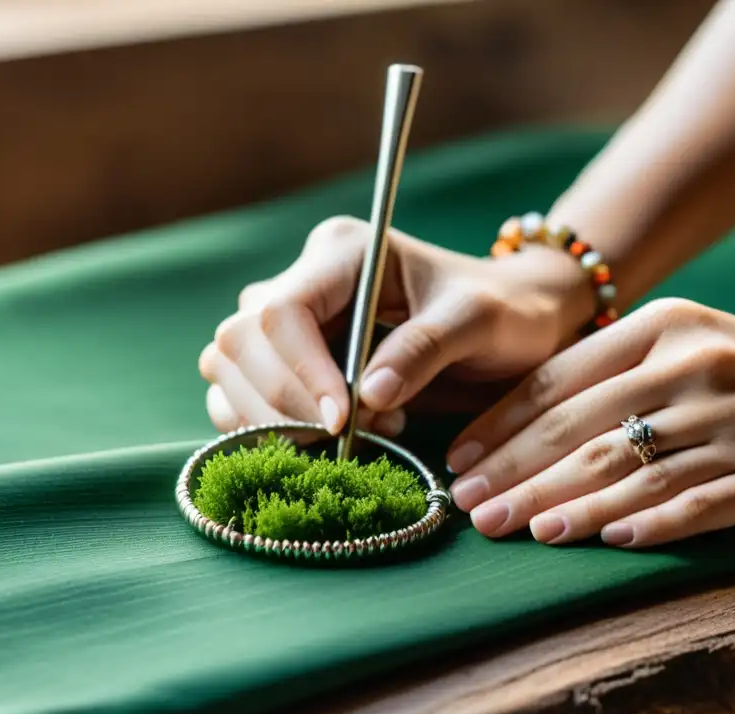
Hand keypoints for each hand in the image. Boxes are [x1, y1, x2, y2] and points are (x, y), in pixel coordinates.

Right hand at [199, 215, 591, 435]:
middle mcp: (299, 280)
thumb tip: (367, 398)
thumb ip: (424, 349)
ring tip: (347, 434)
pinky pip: (236, 396)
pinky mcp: (281, 360)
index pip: (282, 311)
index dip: (301, 372)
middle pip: (239, 342)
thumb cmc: (500, 311)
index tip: (343, 420)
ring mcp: (283, 322)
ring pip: (225, 369)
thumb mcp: (477, 321)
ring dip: (271, 418)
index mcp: (340, 252)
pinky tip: (319, 440)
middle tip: (349, 433)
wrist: (509, 324)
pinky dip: (264, 428)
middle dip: (284, 402)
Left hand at [447, 298, 734, 547]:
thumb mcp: (677, 347)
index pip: (558, 381)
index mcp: (662, 327)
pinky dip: (646, 524)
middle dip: (516, 473)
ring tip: (518, 528)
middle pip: (583, 430)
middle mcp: (696, 367)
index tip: (458, 458)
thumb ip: (605, 373)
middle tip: (470, 506)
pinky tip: (605, 541)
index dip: (501, 424)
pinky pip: (695, 505)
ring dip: (567, 505)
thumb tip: (507, 426)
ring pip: (630, 472)